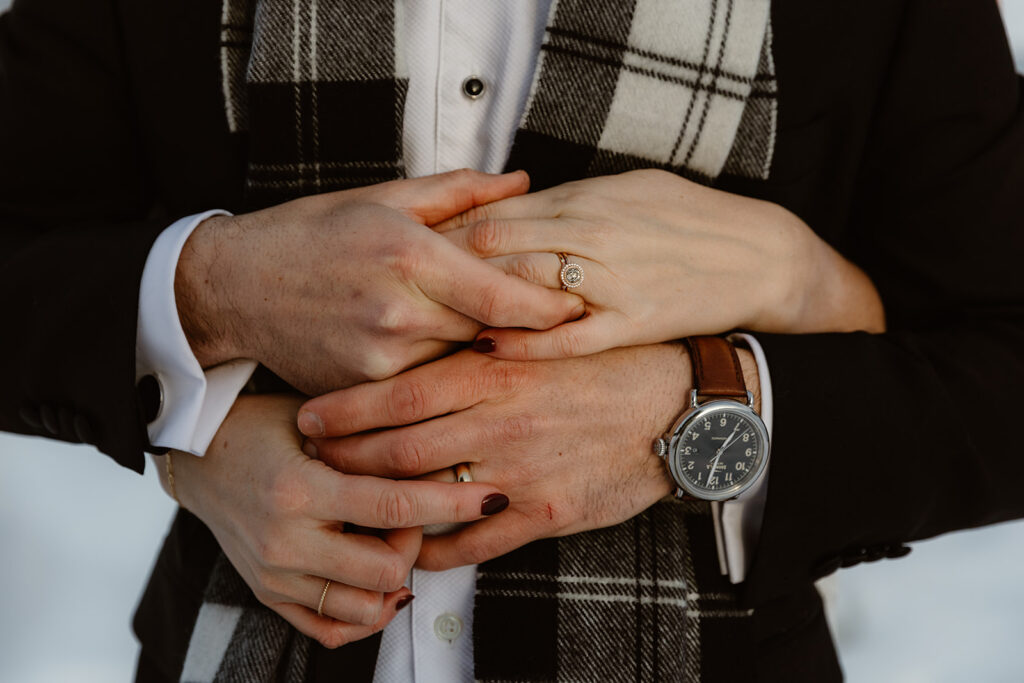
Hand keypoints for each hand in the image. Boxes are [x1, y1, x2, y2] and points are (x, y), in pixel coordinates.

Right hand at [162, 394, 509, 647]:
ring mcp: (274, 576)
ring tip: (389, 539)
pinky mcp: (268, 595)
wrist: (195, 455)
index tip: (493, 497)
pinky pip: (330, 631)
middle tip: (413, 510)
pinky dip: (366, 613)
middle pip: (386, 569)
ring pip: (364, 608)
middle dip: (417, 542)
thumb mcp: (316, 419)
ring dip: (394, 578)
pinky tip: (380, 581)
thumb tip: (443, 448)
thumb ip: (371, 438)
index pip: (393, 506)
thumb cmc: (263, 424)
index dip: (451, 504)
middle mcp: (285, 541)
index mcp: (300, 489)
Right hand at [175, 170, 583, 393]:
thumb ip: (458, 193)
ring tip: (506, 351)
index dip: (550, 309)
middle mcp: (398, 312)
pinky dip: (440, 375)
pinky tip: (447, 364)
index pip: (502, 297)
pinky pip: (421, 386)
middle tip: (557, 329)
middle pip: (489, 334)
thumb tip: (522, 181)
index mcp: (409, 256)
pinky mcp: (362, 388)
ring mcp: (379, 358)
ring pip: (459, 364)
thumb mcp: (382, 198)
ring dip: (481, 355)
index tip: (577, 310)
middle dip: (523, 333)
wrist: (235, 287)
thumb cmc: (311, 234)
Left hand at [298, 345, 757, 570]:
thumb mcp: (544, 337)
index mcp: (498, 370)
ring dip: (381, 505)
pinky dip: (435, 551)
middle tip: (313, 461)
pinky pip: (475, 544)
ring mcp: (522, 471)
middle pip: (400, 448)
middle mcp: (501, 422)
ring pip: (429, 496)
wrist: (678, 405)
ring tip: (349, 506)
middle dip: (346, 459)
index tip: (308, 416)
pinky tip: (412, 550)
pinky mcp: (547, 512)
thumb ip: (484, 347)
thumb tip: (429, 346)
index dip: (346, 409)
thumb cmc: (608, 362)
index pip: (402, 392)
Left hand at [436, 169, 883, 359]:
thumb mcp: (623, 188)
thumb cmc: (686, 217)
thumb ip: (562, 201)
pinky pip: (567, 339)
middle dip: (440, 275)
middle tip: (397, 298)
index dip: (444, 237)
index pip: (493, 215)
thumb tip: (506, 205)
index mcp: (585, 199)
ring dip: (471, 310)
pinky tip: (487, 349)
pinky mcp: (630, 325)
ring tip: (429, 327)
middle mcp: (590, 237)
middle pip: (493, 252)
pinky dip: (524, 343)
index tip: (408, 256)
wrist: (757, 255)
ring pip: (522, 291)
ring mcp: (610, 283)